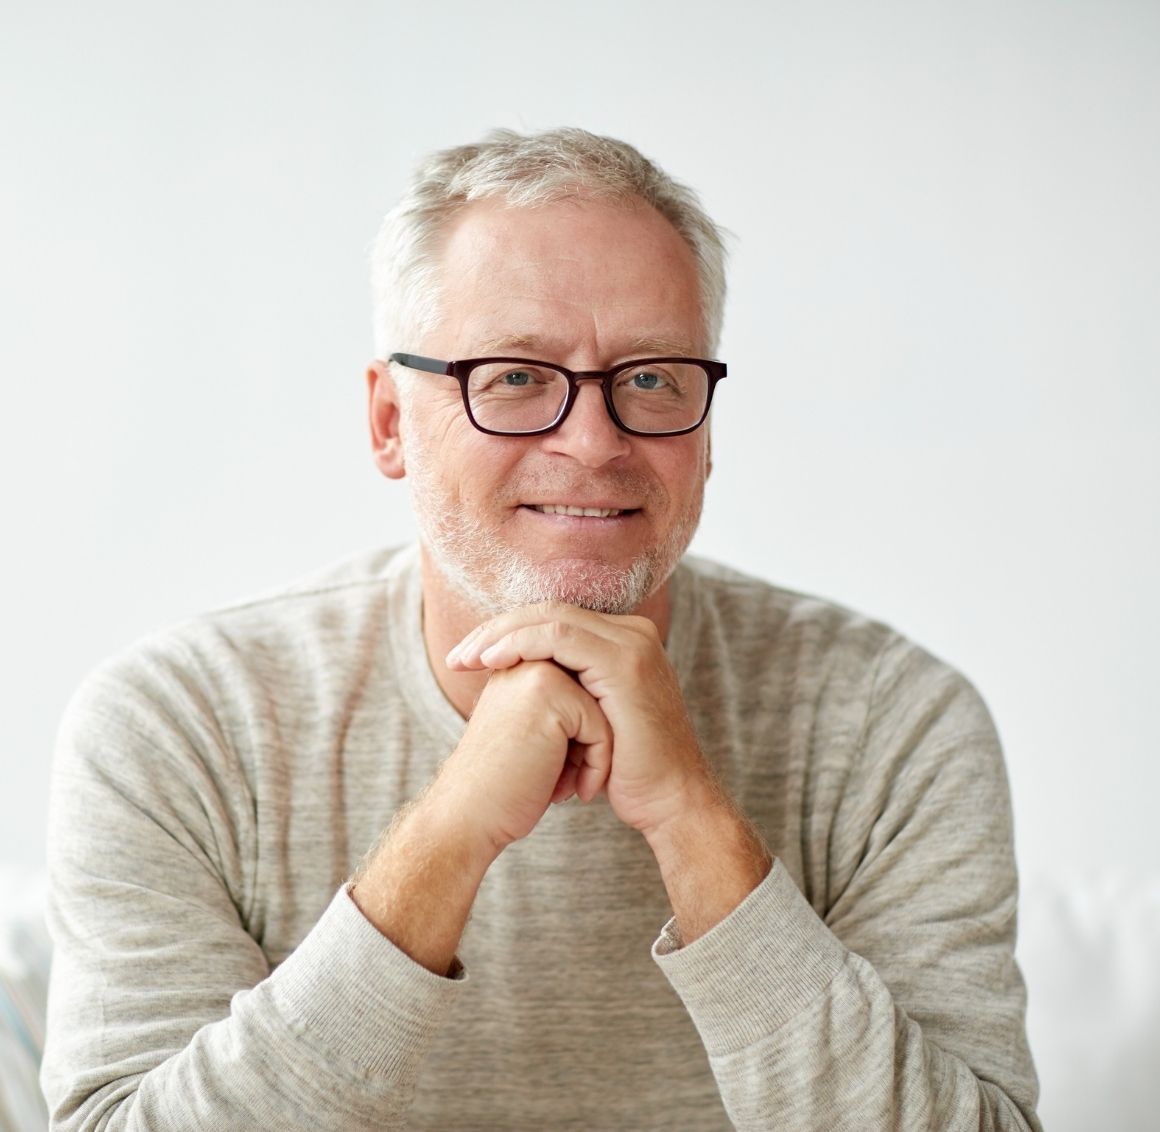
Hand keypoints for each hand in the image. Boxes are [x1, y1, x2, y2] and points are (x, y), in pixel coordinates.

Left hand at [446, 603, 715, 838]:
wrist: (670, 803)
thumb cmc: (626, 772)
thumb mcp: (592, 720)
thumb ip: (568, 690)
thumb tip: (519, 681)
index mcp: (625, 641)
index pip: (555, 619)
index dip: (508, 632)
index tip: (468, 658)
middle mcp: (632, 633)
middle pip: (550, 611)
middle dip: (497, 630)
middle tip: (457, 655)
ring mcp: (632, 644)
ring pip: (551, 617)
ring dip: (501, 635)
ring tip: (466, 658)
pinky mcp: (624, 663)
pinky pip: (560, 637)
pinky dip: (521, 644)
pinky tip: (493, 662)